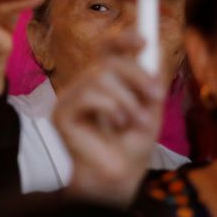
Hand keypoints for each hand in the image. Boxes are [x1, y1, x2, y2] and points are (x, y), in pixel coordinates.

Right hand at [54, 30, 163, 205]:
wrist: (118, 177)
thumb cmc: (131, 147)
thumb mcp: (149, 108)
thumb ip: (149, 80)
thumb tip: (153, 51)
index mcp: (103, 83)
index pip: (106, 50)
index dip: (123, 40)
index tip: (144, 40)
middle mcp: (83, 86)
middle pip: (107, 61)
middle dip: (136, 75)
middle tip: (156, 96)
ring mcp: (69, 99)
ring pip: (99, 77)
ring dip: (126, 100)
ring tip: (135, 122)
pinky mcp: (61, 114)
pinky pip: (87, 96)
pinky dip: (110, 108)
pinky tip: (116, 124)